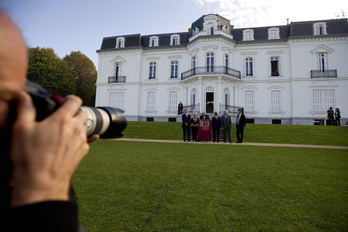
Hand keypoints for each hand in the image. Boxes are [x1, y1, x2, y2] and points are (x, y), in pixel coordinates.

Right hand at [9, 92, 93, 206]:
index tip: (63, 101)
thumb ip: (25, 109)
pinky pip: (84, 140)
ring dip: (76, 126)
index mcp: (62, 119)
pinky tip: (65, 144)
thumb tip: (22, 95)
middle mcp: (76, 128)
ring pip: (84, 127)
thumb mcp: (22, 129)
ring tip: (61, 133)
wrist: (41, 183)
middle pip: (83, 113)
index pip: (75, 100)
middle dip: (74, 113)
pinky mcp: (83, 152)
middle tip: (61, 118)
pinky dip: (77, 139)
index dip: (69, 99)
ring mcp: (81, 141)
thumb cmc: (30, 157)